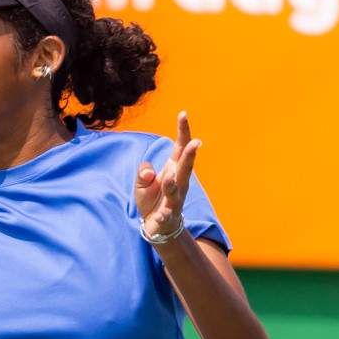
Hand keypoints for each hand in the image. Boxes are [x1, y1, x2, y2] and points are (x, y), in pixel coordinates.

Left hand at [135, 110, 201, 238]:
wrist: (157, 225)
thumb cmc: (152, 198)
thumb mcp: (142, 182)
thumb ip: (143, 172)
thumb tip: (148, 172)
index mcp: (173, 169)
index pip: (180, 147)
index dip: (183, 131)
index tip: (183, 113)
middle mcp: (179, 182)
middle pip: (185, 167)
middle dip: (190, 155)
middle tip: (195, 142)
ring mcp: (175, 200)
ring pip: (176, 190)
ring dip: (172, 183)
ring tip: (168, 176)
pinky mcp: (168, 216)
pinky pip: (166, 214)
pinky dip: (163, 214)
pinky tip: (160, 213)